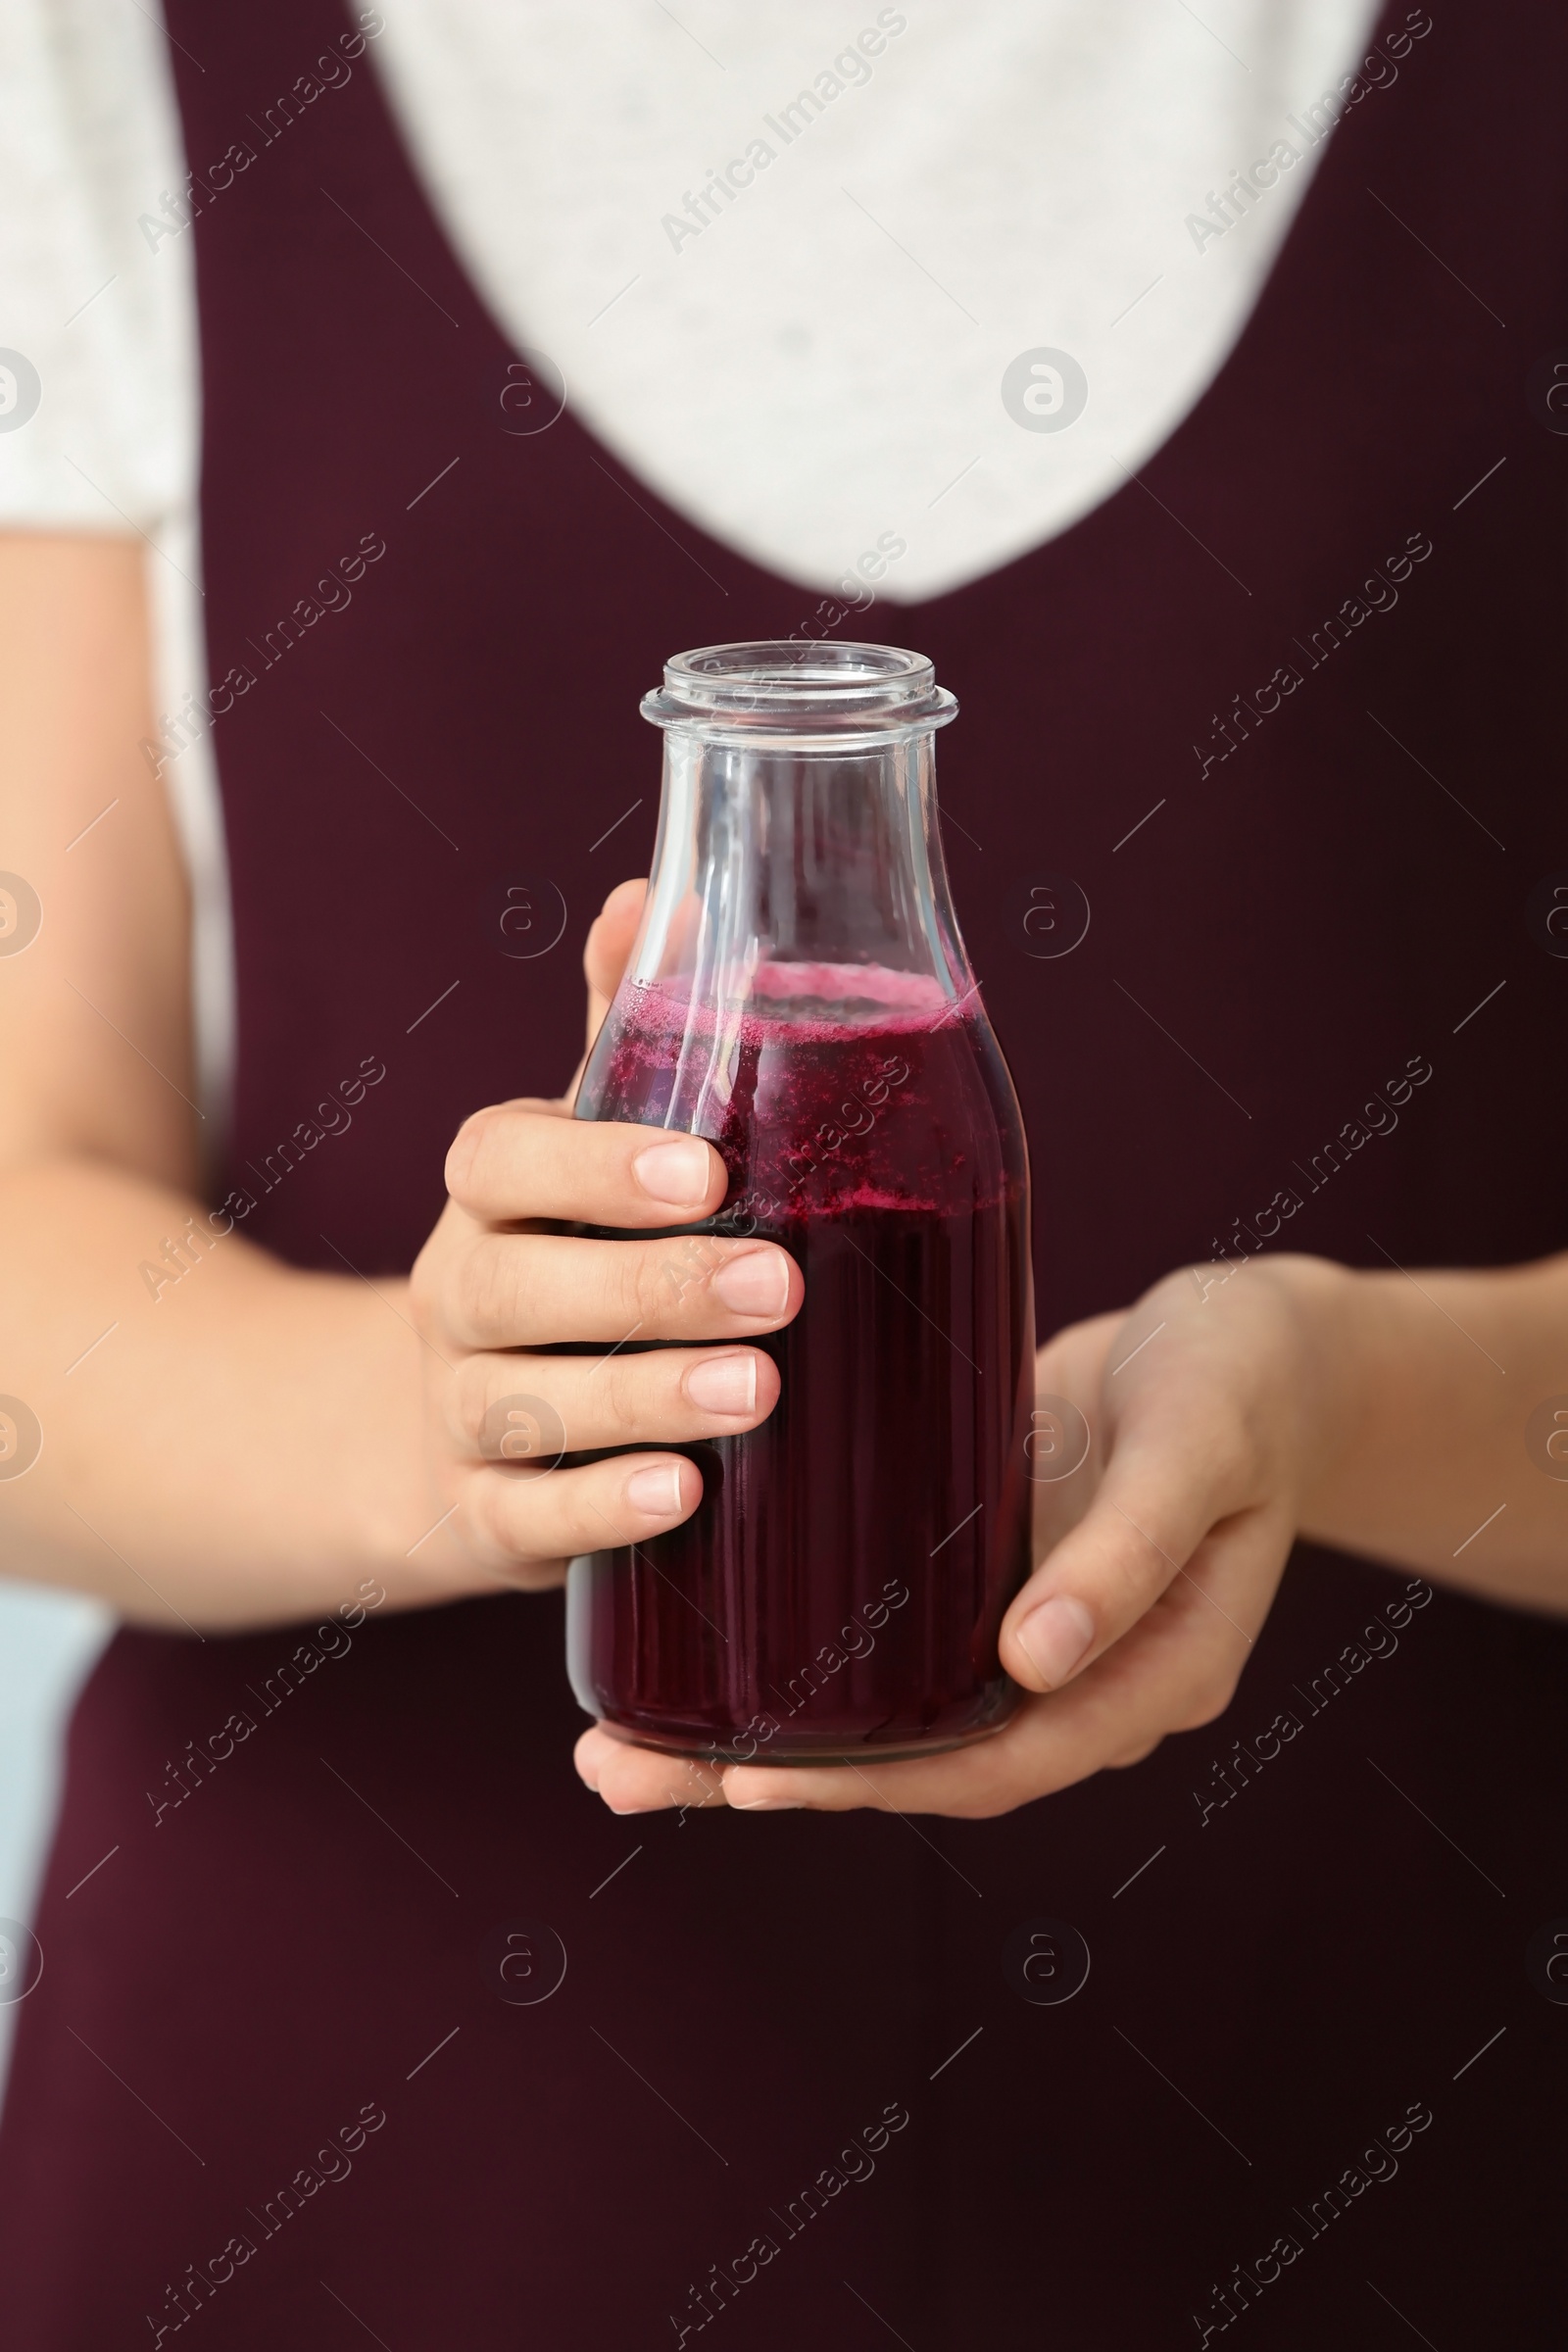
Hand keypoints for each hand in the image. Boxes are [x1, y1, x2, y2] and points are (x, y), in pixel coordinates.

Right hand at [407, 880, 801, 1591]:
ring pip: (523, 1404)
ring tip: (754, 1393)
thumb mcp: (588, 1146)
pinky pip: (519, 1518)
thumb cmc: (565, 1255)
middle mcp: (456, 1296)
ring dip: (639, 1397)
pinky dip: (594, 1510)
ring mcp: (459, 1410)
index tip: (704, 1170)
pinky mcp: (477, 1514)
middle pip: (514, 1285)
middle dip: (648, 1286)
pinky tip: (679, 1498)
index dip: (592, 1166)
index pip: (500, 1162)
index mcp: (488, 1197)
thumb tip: (665, 890)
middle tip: (779, 1288)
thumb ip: (629, 1033)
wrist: (443, 1426)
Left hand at [576, 1252, 1349, 1815]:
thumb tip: (1034, 1659)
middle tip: (618, 1773)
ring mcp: (1022, 1632)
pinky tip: (695, 1633)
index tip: (748, 1780)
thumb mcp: (1200, 1449)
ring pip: (882, 1711)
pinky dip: (793, 1649)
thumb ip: (1129, 1549)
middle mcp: (1074, 1679)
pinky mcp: (981, 1573)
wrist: (1264, 1339)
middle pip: (913, 1761)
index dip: (871, 1781)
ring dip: (757, 1729)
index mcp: (1147, 1677)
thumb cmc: (1243, 1382)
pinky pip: (881, 1637)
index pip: (995, 1763)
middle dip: (767, 1776)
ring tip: (616, 1742)